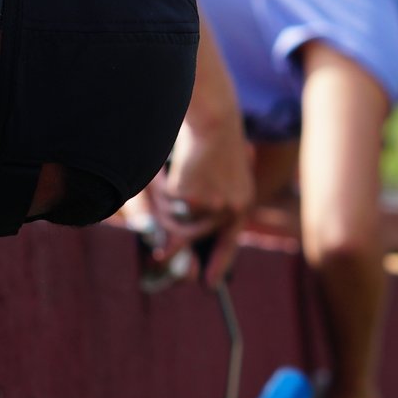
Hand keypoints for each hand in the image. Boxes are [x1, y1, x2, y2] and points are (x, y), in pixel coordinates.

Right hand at [150, 115, 255, 282]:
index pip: (230, 242)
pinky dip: (162, 191)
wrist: (210, 113)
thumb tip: (160, 251)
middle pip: (196, 240)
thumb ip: (175, 216)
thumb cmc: (196, 146)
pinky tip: (172, 169)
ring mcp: (218, 206)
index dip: (218, 264)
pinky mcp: (199, 199)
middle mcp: (234, 209)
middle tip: (156, 260)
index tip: (207, 284)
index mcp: (240, 202)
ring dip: (162, 206)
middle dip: (172, 249)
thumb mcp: (192, 183)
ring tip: (163, 180)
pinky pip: (168, 209)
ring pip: (179, 226)